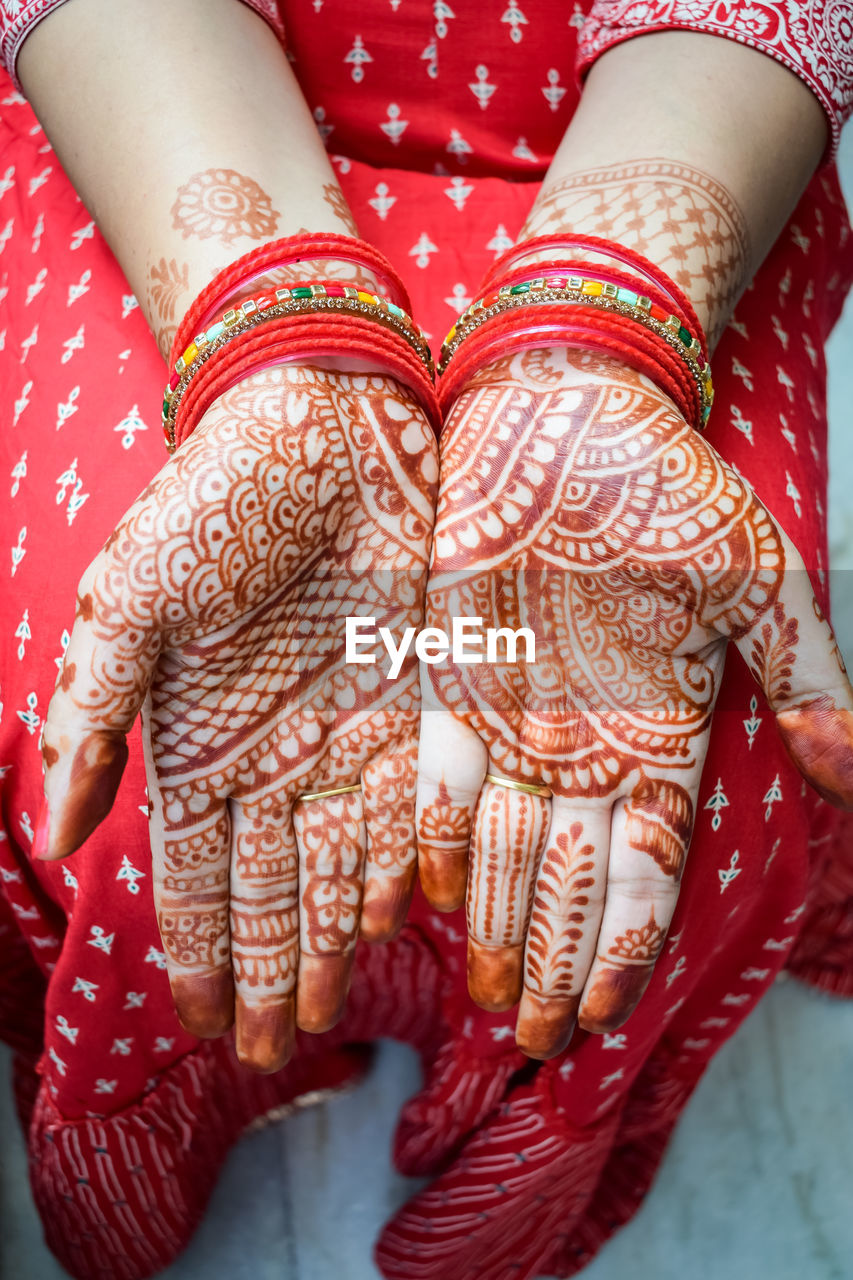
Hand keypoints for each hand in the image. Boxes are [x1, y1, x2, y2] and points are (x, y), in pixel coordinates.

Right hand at [35, 363, 437, 1070]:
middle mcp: (271, 750)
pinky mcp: (412, 703)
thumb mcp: (133, 595)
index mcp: (198, 735)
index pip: (195, 871)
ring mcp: (344, 732)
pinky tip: (399, 922)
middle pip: (268, 886)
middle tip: (274, 1056)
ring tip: (328, 1017)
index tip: (200, 1029)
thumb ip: (95, 706)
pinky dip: (398, 865)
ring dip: (332, 940)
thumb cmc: (218, 497)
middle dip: (268, 971)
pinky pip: (406, 806)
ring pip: (336, 863)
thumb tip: (59, 827)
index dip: (197, 950)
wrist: (323, 418)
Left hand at [417, 347, 852, 1058]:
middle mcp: (586, 742)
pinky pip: (437, 777)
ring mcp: (515, 716)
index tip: (605, 1013)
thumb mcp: (753, 584)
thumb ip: (804, 679)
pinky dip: (435, 838)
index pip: (647, 865)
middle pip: (571, 879)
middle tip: (535, 1042)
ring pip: (505, 847)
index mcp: (662, 732)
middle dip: (558, 961)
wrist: (567, 408)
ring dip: (500, 927)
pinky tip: (432, 901)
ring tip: (490, 1006)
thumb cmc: (666, 487)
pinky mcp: (450, 680)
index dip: (627, 941)